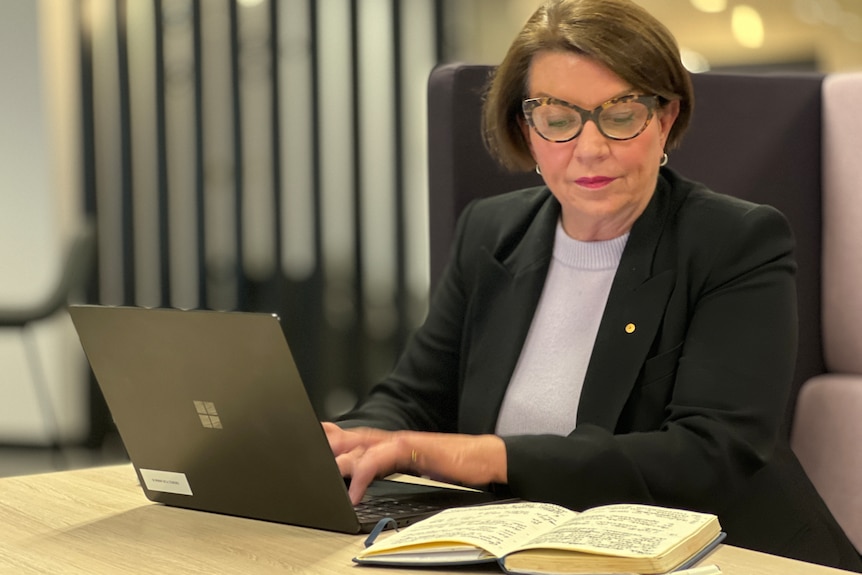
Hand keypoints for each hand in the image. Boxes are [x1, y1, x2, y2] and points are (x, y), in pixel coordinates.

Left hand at [322, 422, 506, 504]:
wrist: (485, 458)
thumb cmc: (455, 465)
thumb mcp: (418, 469)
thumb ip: (394, 470)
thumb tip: (371, 481)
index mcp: (395, 443)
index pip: (359, 437)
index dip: (335, 437)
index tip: (314, 438)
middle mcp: (395, 439)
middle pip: (354, 437)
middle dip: (329, 443)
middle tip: (305, 448)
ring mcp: (403, 442)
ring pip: (362, 448)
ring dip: (340, 461)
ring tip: (323, 475)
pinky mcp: (412, 449)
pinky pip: (379, 461)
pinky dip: (363, 476)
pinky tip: (354, 493)